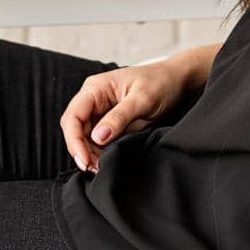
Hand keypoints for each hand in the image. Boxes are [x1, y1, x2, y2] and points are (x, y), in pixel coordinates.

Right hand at [60, 60, 189, 173]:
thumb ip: (119, 117)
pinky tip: (105, 159)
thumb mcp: (142, 100)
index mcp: (95, 88)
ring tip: (101, 167)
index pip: (73, 117)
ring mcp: (100, 109)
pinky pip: (97, 137)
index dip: (74, 141)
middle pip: (75, 128)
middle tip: (95, 169)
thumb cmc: (160, 83)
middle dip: (81, 149)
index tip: (85, 161)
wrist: (176, 80)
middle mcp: (93, 98)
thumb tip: (98, 137)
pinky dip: (98, 150)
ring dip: (90, 152)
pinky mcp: (109, 119)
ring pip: (84, 135)